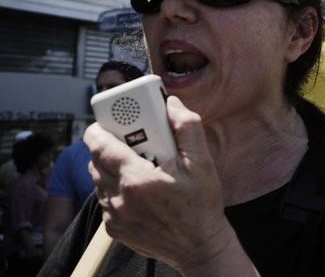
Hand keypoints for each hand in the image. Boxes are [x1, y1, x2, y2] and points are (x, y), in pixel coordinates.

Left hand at [85, 96, 247, 274]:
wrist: (199, 246)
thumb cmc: (201, 204)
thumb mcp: (202, 162)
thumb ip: (187, 127)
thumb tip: (170, 104)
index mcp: (137, 179)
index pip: (99, 146)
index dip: (100, 129)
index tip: (109, 120)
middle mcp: (119, 199)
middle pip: (95, 161)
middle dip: (108, 145)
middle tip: (130, 140)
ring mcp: (114, 216)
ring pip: (98, 181)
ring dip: (111, 168)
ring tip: (137, 164)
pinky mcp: (114, 228)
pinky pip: (105, 200)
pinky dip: (116, 189)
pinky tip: (139, 188)